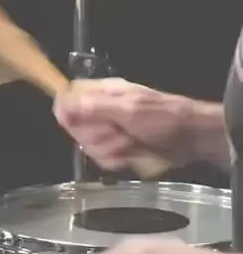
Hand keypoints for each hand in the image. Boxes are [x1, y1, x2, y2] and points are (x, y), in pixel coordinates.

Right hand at [53, 77, 194, 172]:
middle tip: (118, 133)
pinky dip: (116, 160)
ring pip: (89, 145)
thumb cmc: (162, 118)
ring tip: (130, 144)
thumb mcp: (128, 110)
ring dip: (110, 150)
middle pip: (75, 126)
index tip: (77, 124)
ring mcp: (109, 130)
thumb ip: (94, 107)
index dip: (68, 113)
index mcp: (102, 92)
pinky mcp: (117, 148)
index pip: (68, 98)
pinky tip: (131, 155)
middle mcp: (101, 110)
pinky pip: (102, 158)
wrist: (191, 138)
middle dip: (97, 136)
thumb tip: (62, 103)